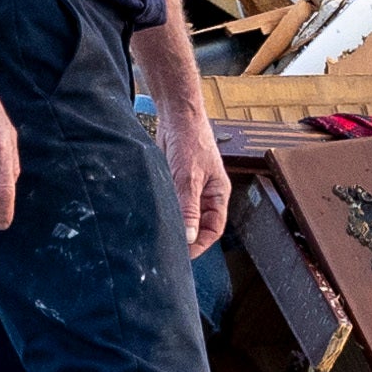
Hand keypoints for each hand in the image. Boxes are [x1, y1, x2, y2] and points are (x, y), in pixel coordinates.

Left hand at [167, 110, 227, 255]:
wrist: (177, 116)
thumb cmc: (191, 141)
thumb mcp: (189, 178)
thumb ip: (189, 209)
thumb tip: (189, 237)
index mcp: (218, 194)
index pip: (214, 229)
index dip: (201, 244)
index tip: (184, 255)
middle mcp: (206, 194)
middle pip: (199, 225)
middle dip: (186, 238)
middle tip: (168, 249)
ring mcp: (190, 189)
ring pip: (184, 216)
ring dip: (174, 225)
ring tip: (159, 236)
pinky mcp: (175, 182)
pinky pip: (172, 204)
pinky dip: (165, 211)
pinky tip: (154, 217)